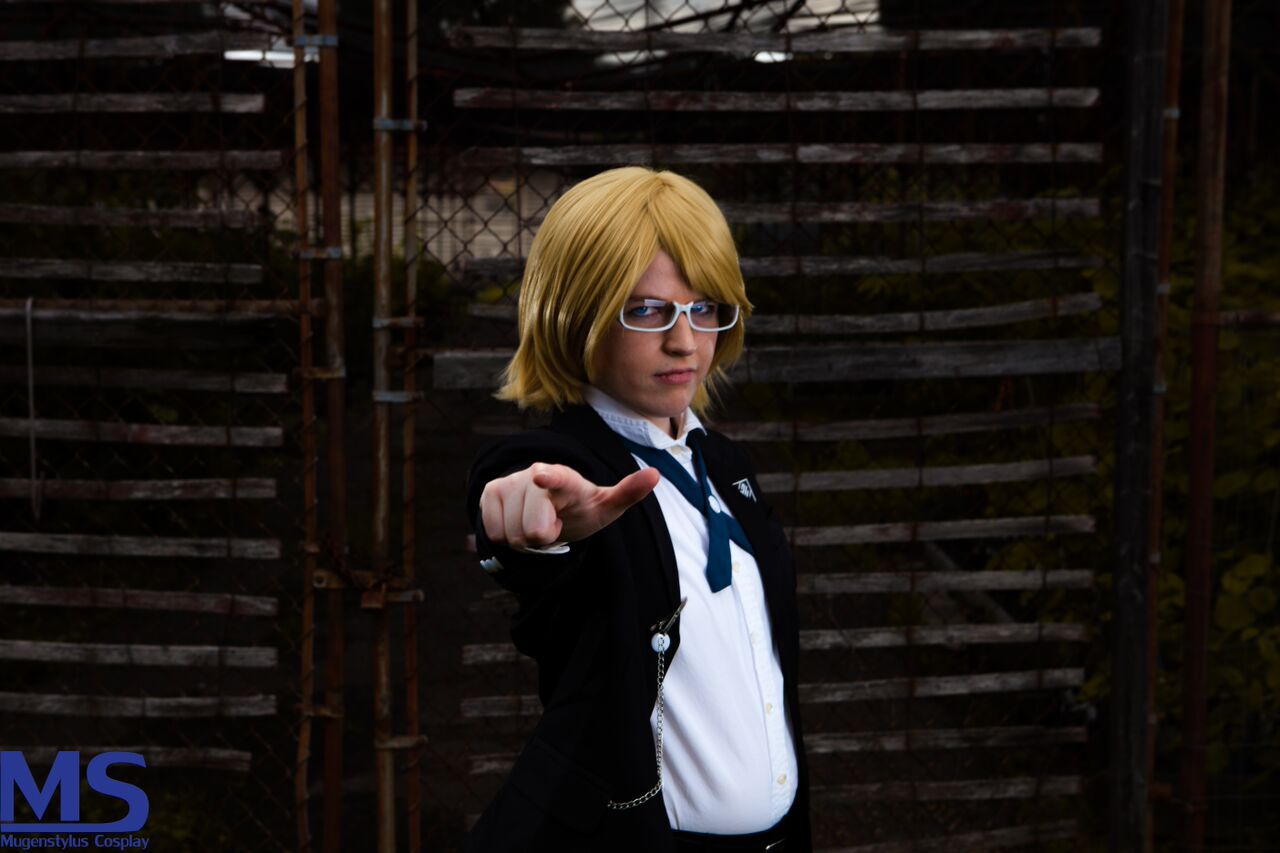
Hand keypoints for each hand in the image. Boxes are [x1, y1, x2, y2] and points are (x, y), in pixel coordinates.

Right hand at [479, 462, 660, 549]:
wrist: (550, 507)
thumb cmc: (581, 507)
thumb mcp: (607, 505)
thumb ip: (629, 492)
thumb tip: (656, 473)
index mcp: (566, 477)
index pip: (558, 478)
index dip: (549, 479)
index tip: (541, 477)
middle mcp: (534, 474)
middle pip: (533, 530)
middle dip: (544, 537)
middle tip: (554, 524)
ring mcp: (510, 481)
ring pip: (512, 534)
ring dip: (525, 538)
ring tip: (537, 522)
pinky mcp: (490, 491)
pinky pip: (493, 531)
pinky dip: (507, 536)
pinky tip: (519, 522)